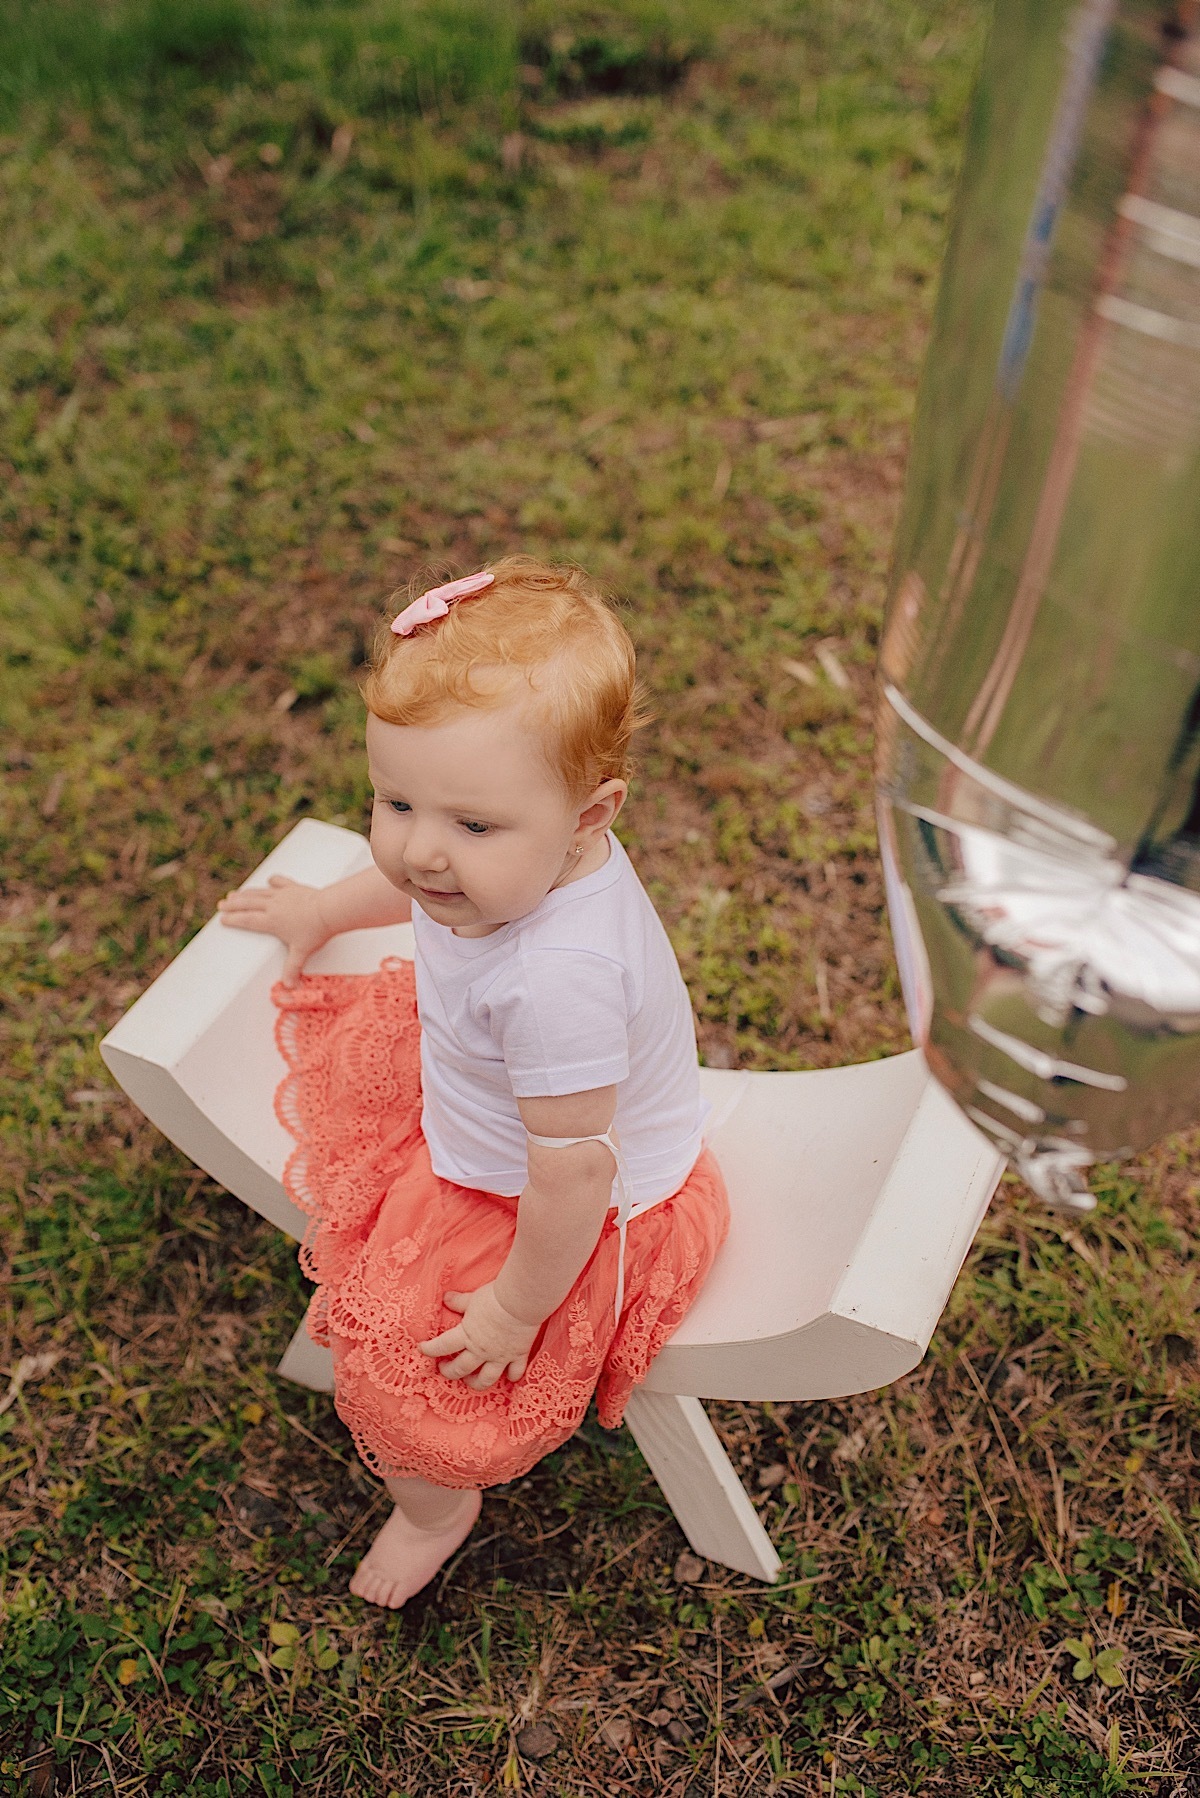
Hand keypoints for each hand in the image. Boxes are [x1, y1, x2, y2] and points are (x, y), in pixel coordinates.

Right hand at [217, 875, 330, 984]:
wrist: (329, 910)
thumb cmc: (315, 931)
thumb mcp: (301, 952)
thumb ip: (293, 969)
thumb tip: (289, 986)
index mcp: (271, 921)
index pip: (247, 920)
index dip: (233, 920)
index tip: (222, 919)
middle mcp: (272, 906)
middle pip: (247, 904)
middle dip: (233, 905)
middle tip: (221, 904)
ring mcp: (282, 895)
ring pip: (259, 893)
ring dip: (245, 893)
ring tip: (234, 894)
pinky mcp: (293, 887)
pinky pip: (280, 882)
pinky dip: (273, 881)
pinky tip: (269, 881)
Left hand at [419, 1284, 539, 1389]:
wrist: (521, 1302)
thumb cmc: (495, 1298)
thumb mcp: (473, 1299)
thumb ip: (459, 1302)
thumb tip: (445, 1298)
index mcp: (467, 1336)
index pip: (442, 1346)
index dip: (430, 1349)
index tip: (422, 1349)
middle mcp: (481, 1351)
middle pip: (461, 1369)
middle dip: (449, 1372)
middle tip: (444, 1369)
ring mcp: (499, 1356)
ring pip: (485, 1379)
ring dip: (476, 1383)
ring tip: (470, 1380)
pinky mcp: (517, 1355)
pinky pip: (515, 1373)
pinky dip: (512, 1377)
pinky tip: (509, 1377)